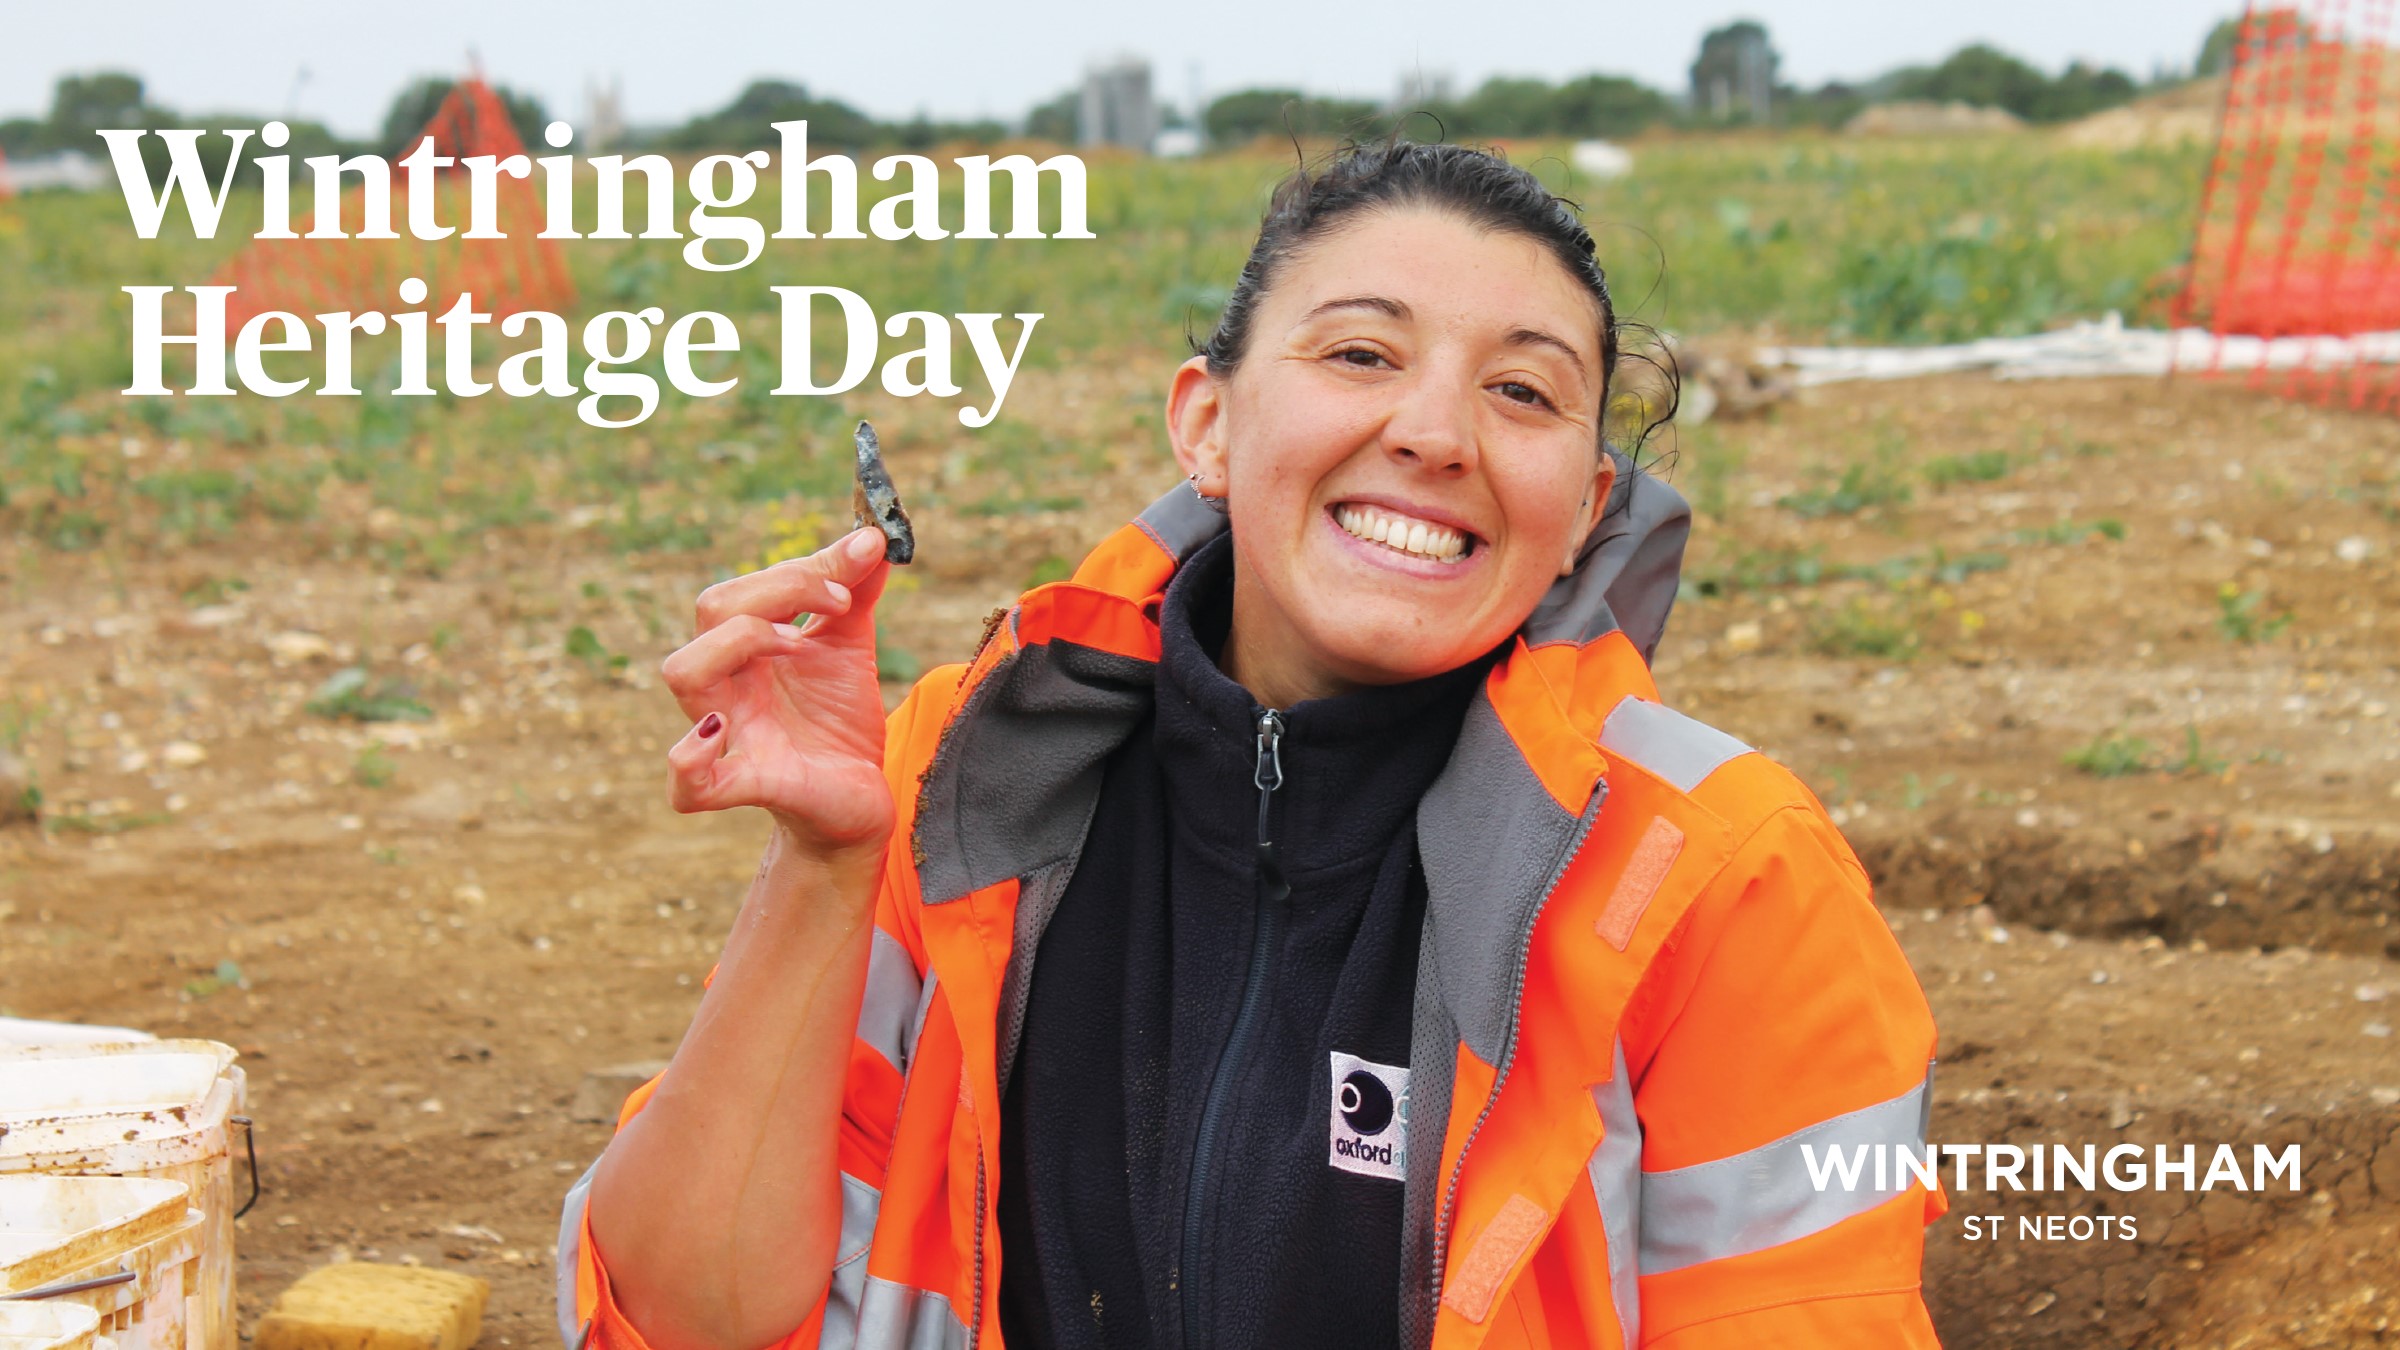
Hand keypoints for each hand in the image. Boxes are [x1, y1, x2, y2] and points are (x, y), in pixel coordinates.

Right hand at [661, 528, 896, 855]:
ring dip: (738, 643)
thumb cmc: (837, 722)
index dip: (799, 571)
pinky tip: (721, 731)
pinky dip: (690, 758)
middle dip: (778, 592)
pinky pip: (686, 784)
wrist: (859, 799)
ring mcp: (730, 735)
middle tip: (838, 604)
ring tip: (795, 646)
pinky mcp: (748, 785)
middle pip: (712, 613)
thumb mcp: (849, 648)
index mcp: (745, 650)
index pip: (743, 589)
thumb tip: (871, 535)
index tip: (858, 569)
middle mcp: (727, 685)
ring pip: (685, 673)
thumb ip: (854, 592)